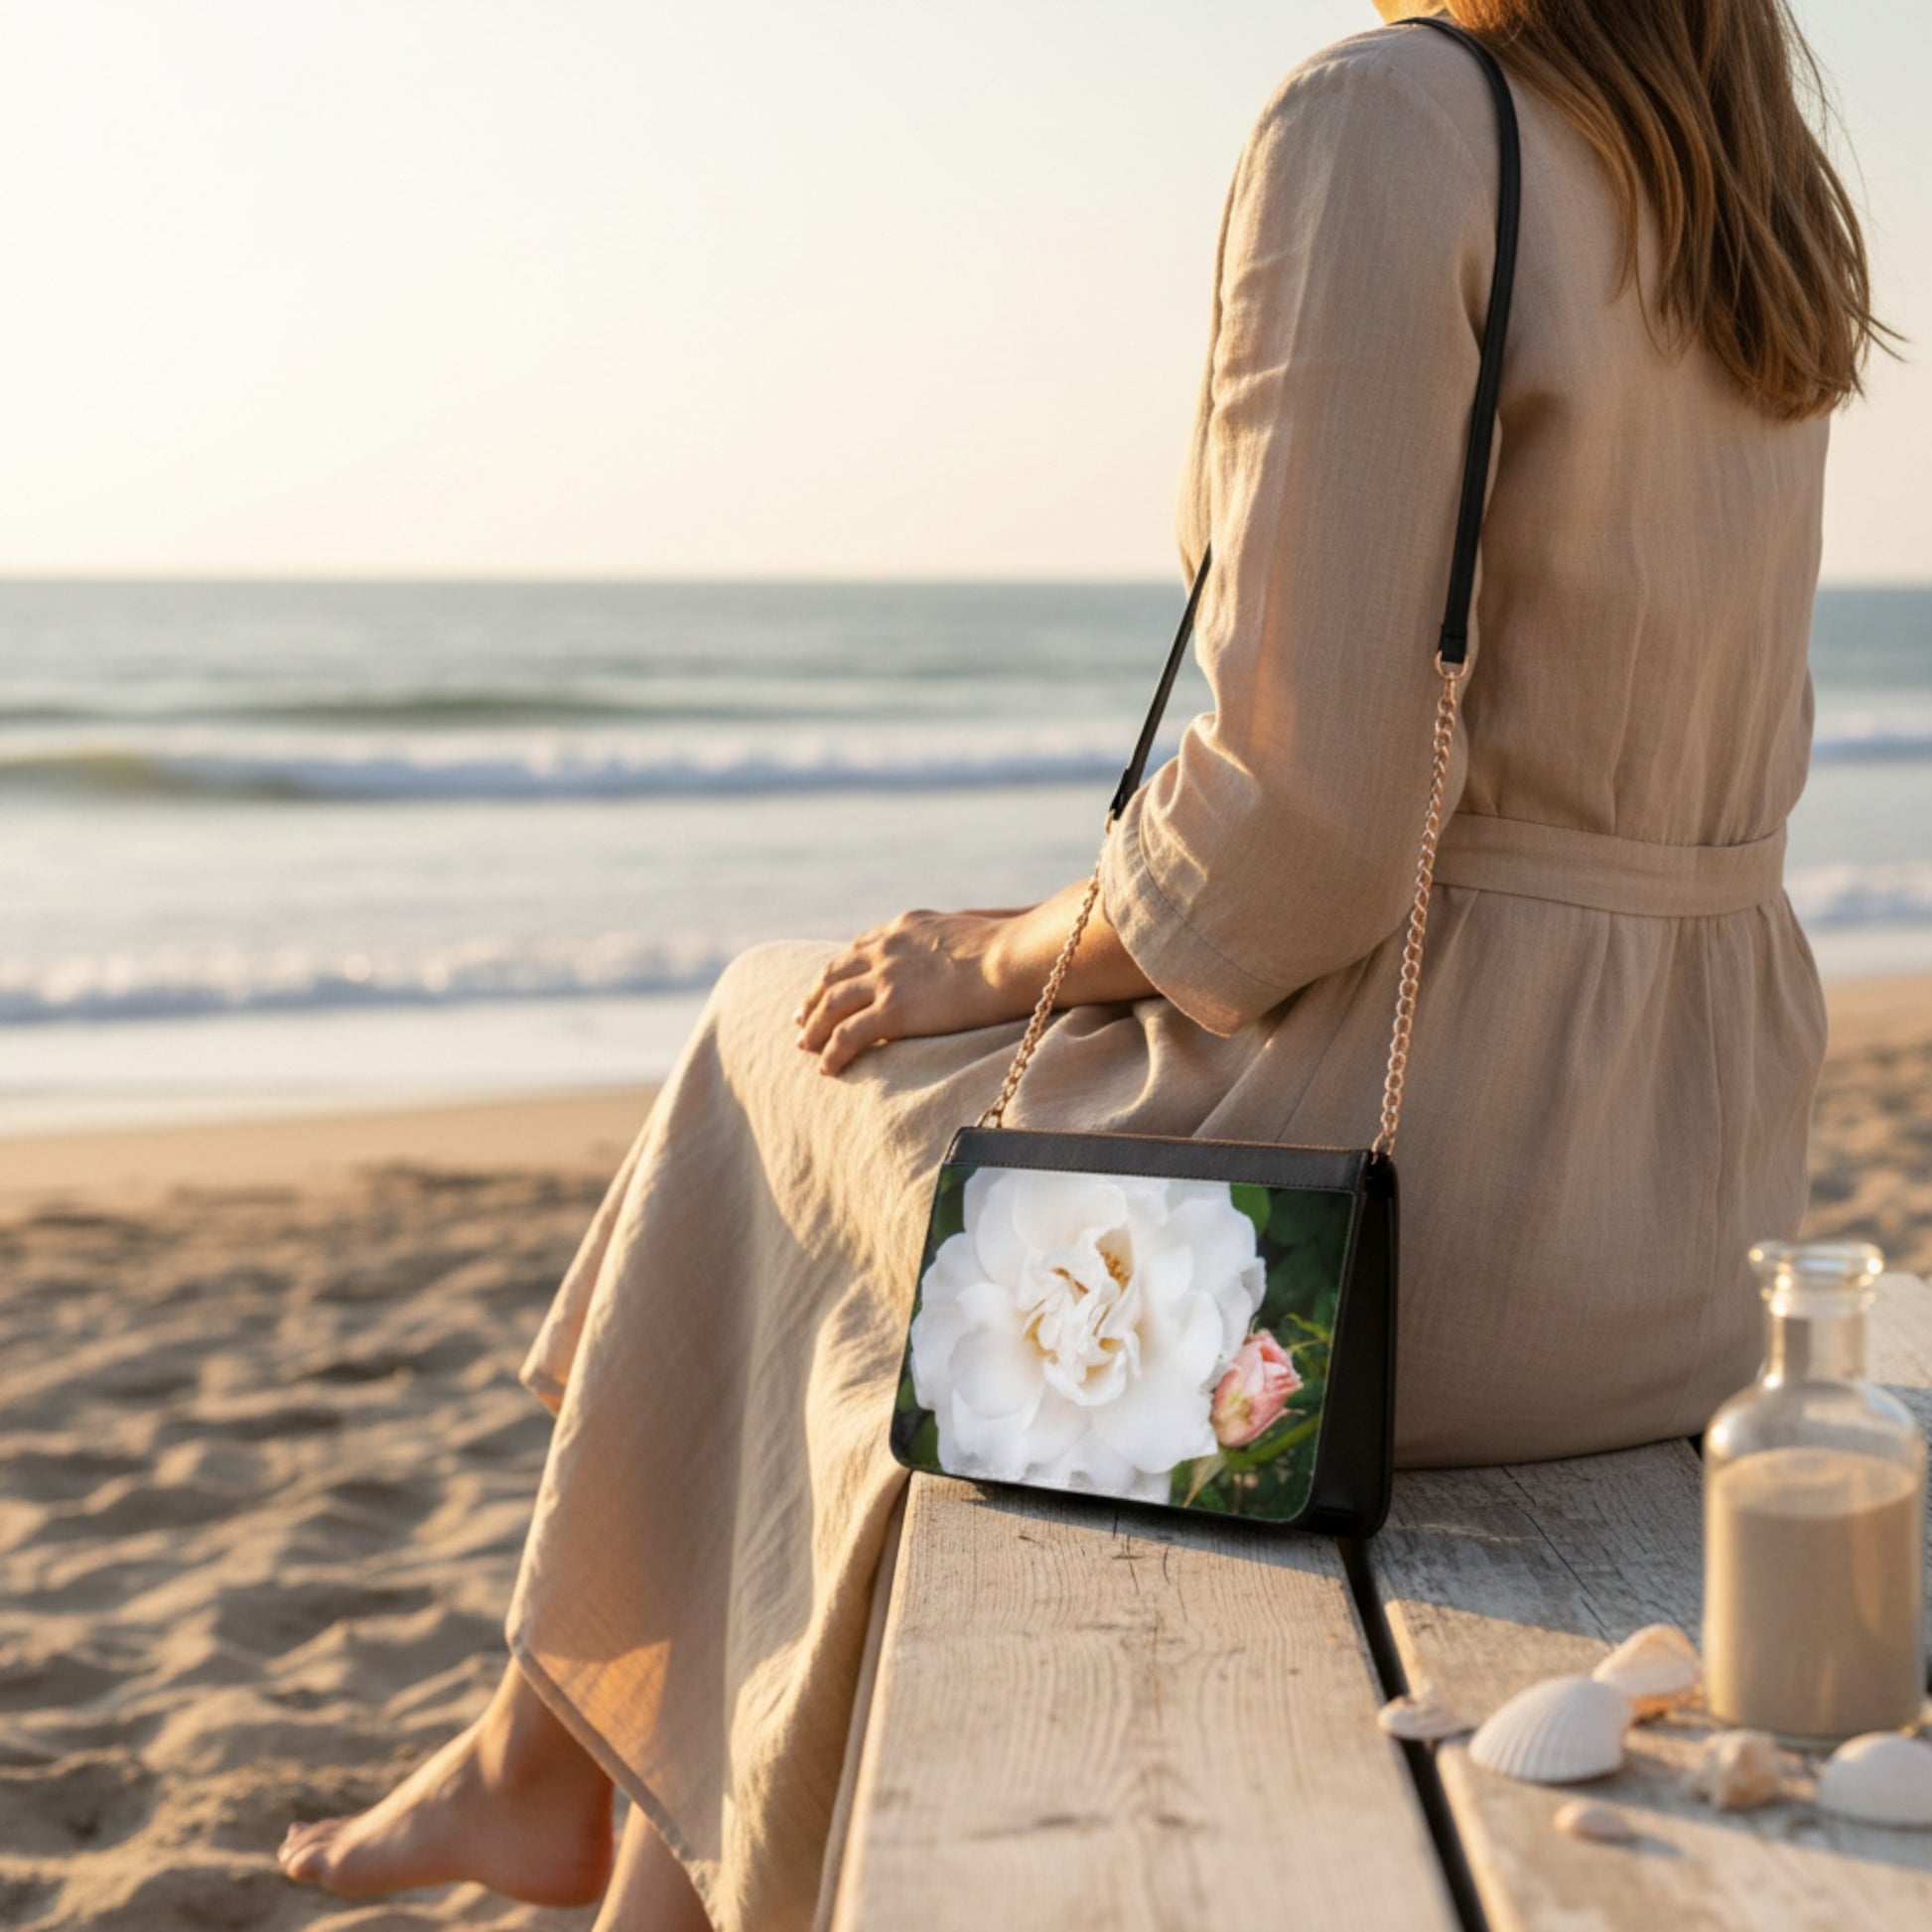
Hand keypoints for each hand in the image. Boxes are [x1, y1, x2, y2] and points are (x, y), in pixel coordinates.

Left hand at [793, 908, 1034, 1076]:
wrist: (1014, 958)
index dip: (840, 970)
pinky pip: (847, 1035)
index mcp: (905, 927)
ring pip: (832, 1004)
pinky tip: (827, 1069)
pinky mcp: (893, 1010)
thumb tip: (963, 954)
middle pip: (835, 974)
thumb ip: (951, 942)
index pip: (860, 947)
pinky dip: (832, 1053)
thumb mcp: (971, 931)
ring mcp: (887, 978)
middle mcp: (887, 948)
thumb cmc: (1012, 948)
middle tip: (801, 1019)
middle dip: (815, 998)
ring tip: (806, 1048)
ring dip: (814, 1028)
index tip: (829, 986)